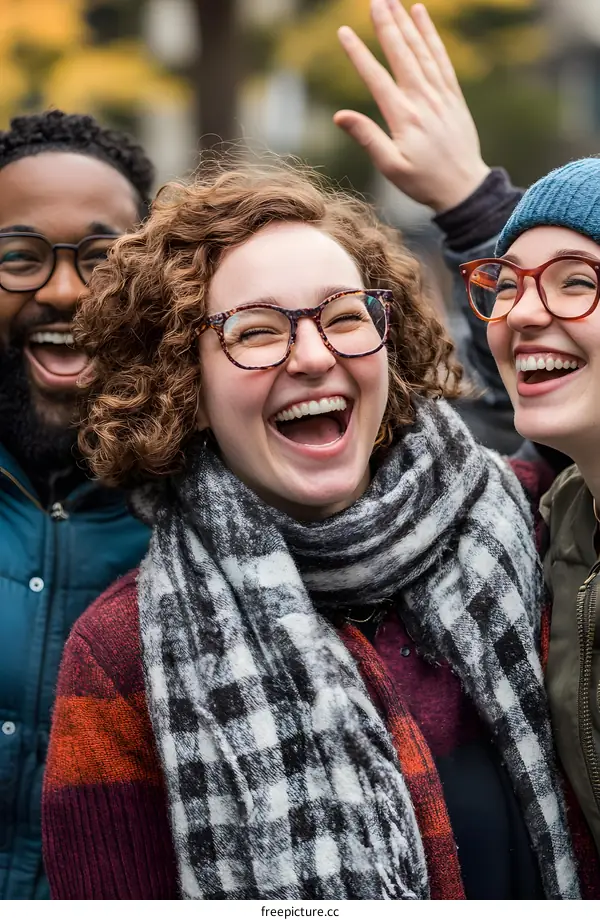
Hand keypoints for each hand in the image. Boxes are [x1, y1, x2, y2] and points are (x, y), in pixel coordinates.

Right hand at [334, 0, 489, 212]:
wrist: (464, 188)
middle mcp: (423, 100)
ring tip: (393, 1)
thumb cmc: (423, 182)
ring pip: (421, 51)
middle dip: (386, 25)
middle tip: (374, 1)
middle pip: (402, 55)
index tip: (343, 33)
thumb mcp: (390, 167)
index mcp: (404, 118)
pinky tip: (422, 16)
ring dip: (407, 24)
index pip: (376, 78)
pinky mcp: (453, 96)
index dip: (358, 54)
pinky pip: (441, 59)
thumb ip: (367, 137)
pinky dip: (431, 36)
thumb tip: (340, 116)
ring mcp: (440, 95)